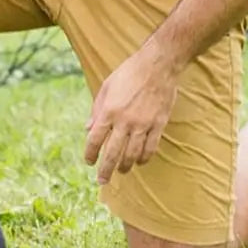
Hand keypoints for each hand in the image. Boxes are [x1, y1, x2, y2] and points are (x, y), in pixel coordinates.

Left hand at [83, 40, 179, 185]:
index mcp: (109, 110)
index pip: (95, 139)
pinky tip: (139, 162)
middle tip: (102, 181)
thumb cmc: (129, 73)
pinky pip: (150, 148)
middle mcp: (125, 120)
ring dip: (126, 166)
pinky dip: (144, 158)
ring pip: (133, 154)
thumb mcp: (106, 86)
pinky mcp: (159, 124)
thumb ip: (97, 109)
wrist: (157, 65)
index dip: (90, 153)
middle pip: (113, 153)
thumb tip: (88, 129)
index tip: (89, 162)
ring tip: (122, 171)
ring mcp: (143, 124)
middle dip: (106, 170)